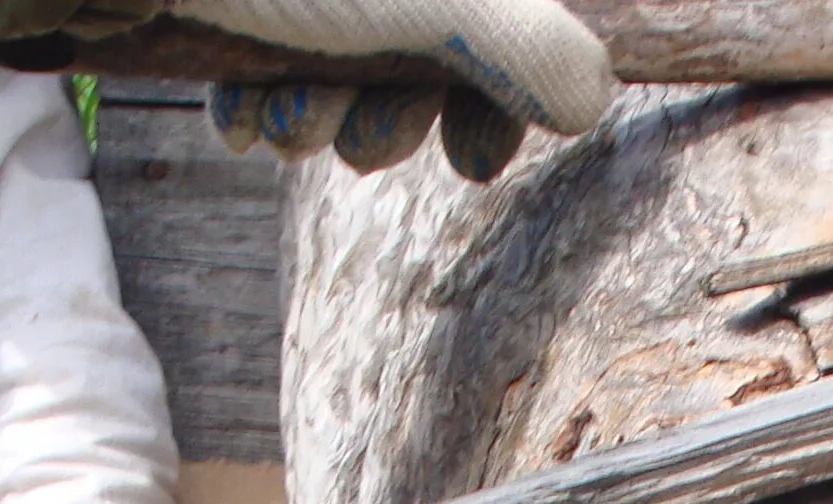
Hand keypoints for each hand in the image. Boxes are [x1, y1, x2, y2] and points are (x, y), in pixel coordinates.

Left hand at [180, 0, 614, 178]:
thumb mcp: (429, 1)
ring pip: (340, 54)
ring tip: (285, 121)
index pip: (508, 15)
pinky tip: (241, 114)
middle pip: (424, 38)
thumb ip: (523, 45)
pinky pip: (266, 49)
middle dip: (391, 113)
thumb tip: (592, 99)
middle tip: (359, 143)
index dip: (502, 90)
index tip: (474, 160)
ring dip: (322, 116)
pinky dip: (262, 98)